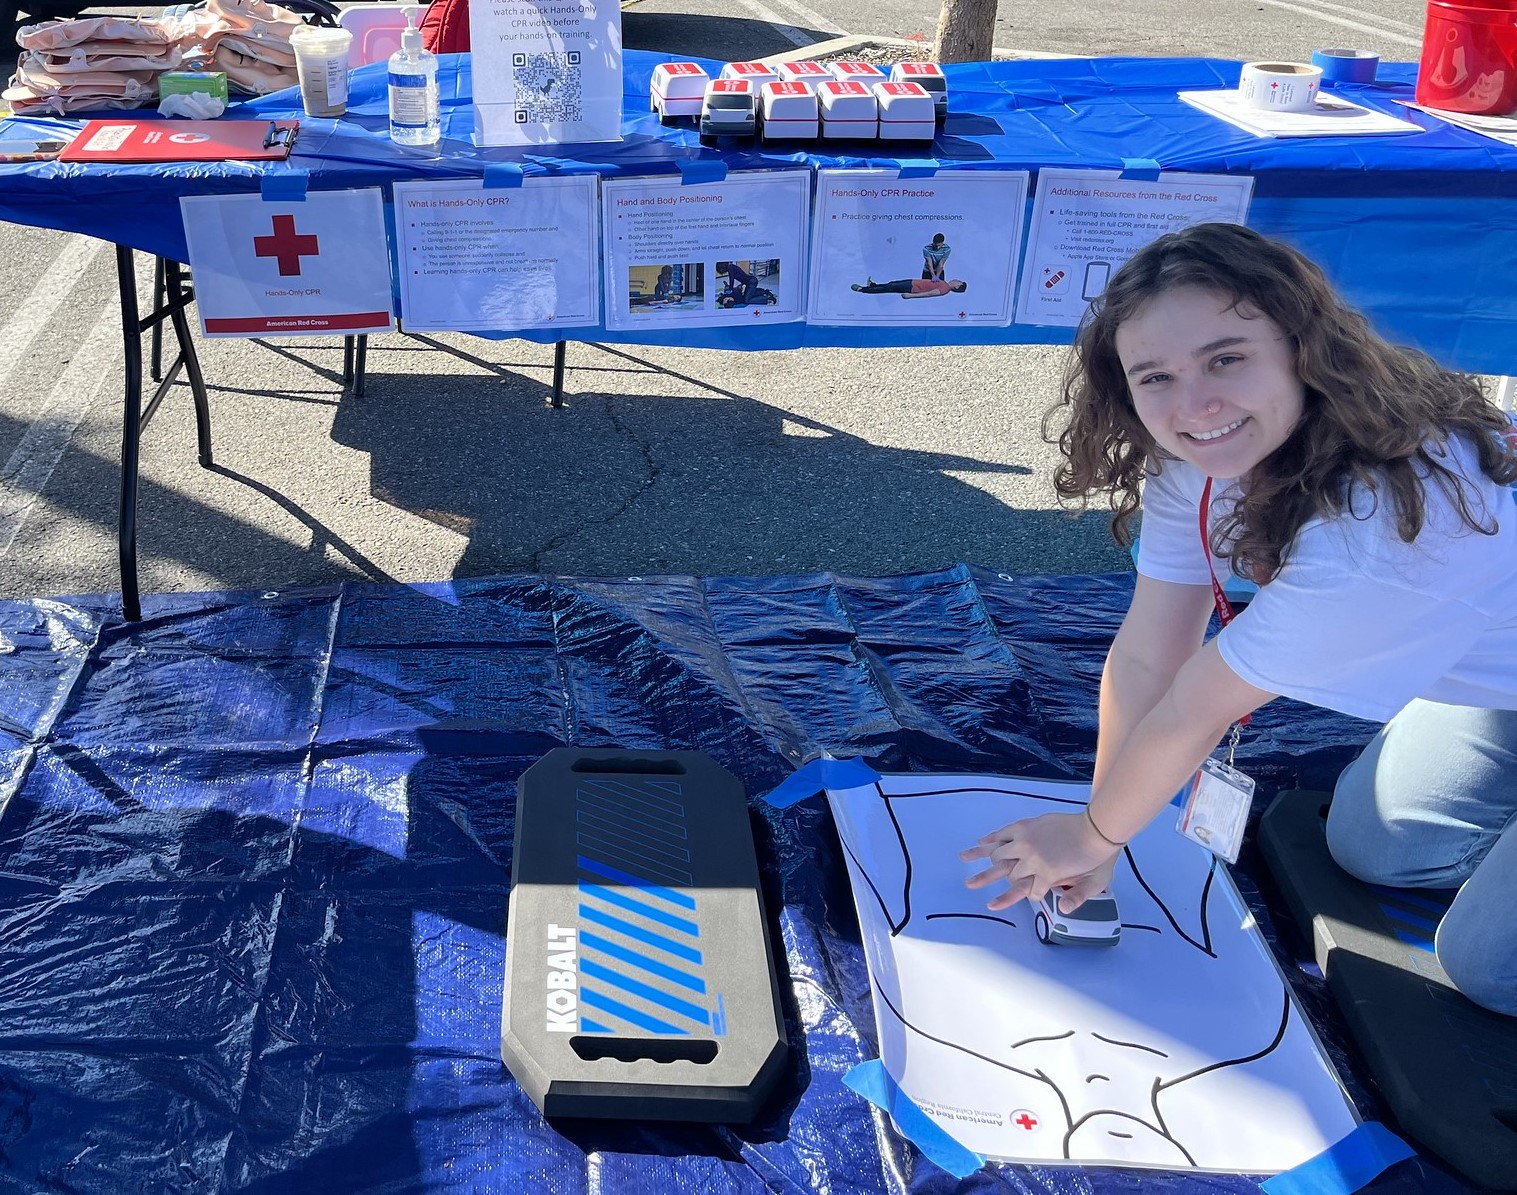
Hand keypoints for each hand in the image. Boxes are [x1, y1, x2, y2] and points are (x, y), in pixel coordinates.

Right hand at [960, 811, 1118, 909]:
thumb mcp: (1094, 883)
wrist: (1097, 828)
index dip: (1022, 896)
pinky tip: (981, 841)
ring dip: (980, 858)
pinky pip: (1004, 833)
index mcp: (1046, 874)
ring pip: (999, 853)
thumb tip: (1063, 910)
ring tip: (963, 859)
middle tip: (970, 884)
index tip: (1006, 901)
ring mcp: (1026, 842)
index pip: (1027, 892)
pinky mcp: (1026, 827)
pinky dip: (991, 838)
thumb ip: (1078, 897)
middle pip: (1007, 873)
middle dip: (987, 879)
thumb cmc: (1097, 857)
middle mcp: (1031, 859)